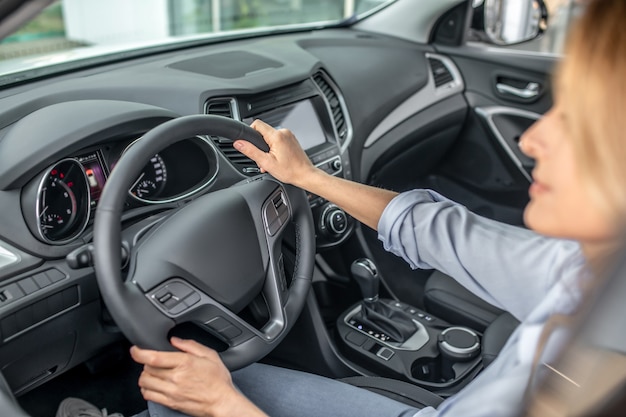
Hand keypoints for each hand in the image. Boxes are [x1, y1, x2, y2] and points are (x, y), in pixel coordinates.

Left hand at [130, 337, 266, 416]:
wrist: (222, 402)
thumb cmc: (218, 380)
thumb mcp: (210, 355)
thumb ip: (191, 345)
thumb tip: (175, 340)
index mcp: (184, 363)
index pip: (154, 357)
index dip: (139, 352)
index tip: (135, 349)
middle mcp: (176, 378)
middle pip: (147, 369)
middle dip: (147, 363)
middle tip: (155, 361)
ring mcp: (171, 392)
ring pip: (145, 382)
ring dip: (145, 376)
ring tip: (153, 373)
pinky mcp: (170, 403)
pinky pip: (149, 395)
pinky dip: (146, 389)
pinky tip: (154, 385)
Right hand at [234, 119, 317, 187]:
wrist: (305, 175)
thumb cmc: (290, 171)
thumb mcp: (266, 162)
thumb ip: (251, 151)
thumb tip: (238, 143)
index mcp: (276, 136)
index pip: (257, 124)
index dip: (250, 132)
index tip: (250, 144)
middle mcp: (283, 132)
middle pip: (263, 132)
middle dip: (259, 145)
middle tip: (263, 159)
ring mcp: (289, 135)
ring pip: (270, 137)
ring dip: (267, 149)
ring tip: (271, 162)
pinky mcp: (291, 139)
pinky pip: (278, 140)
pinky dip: (274, 149)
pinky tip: (277, 159)